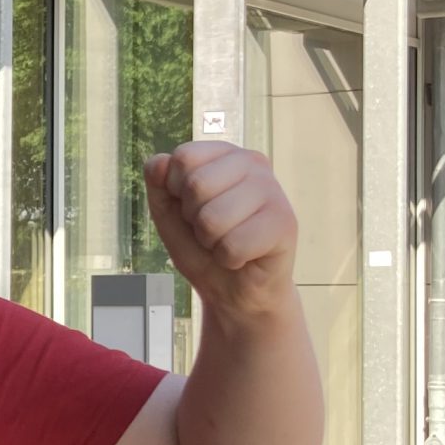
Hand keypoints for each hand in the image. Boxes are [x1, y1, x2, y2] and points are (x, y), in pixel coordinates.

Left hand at [143, 143, 298, 326]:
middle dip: (194, 219)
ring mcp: (273, 191)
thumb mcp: (168, 212)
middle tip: (212, 230)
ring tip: (227, 242)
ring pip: (213, 218)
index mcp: (225, 154)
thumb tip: (160, 161)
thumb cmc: (202, 246)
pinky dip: (229, 259)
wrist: (233, 290)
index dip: (176, 192)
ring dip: (211, 241)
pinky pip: (233, 245)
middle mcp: (253, 164)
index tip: (192, 208)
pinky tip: (244, 256)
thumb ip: (158, 183)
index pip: (183, 158)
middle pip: (196, 185)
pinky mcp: (286, 222)